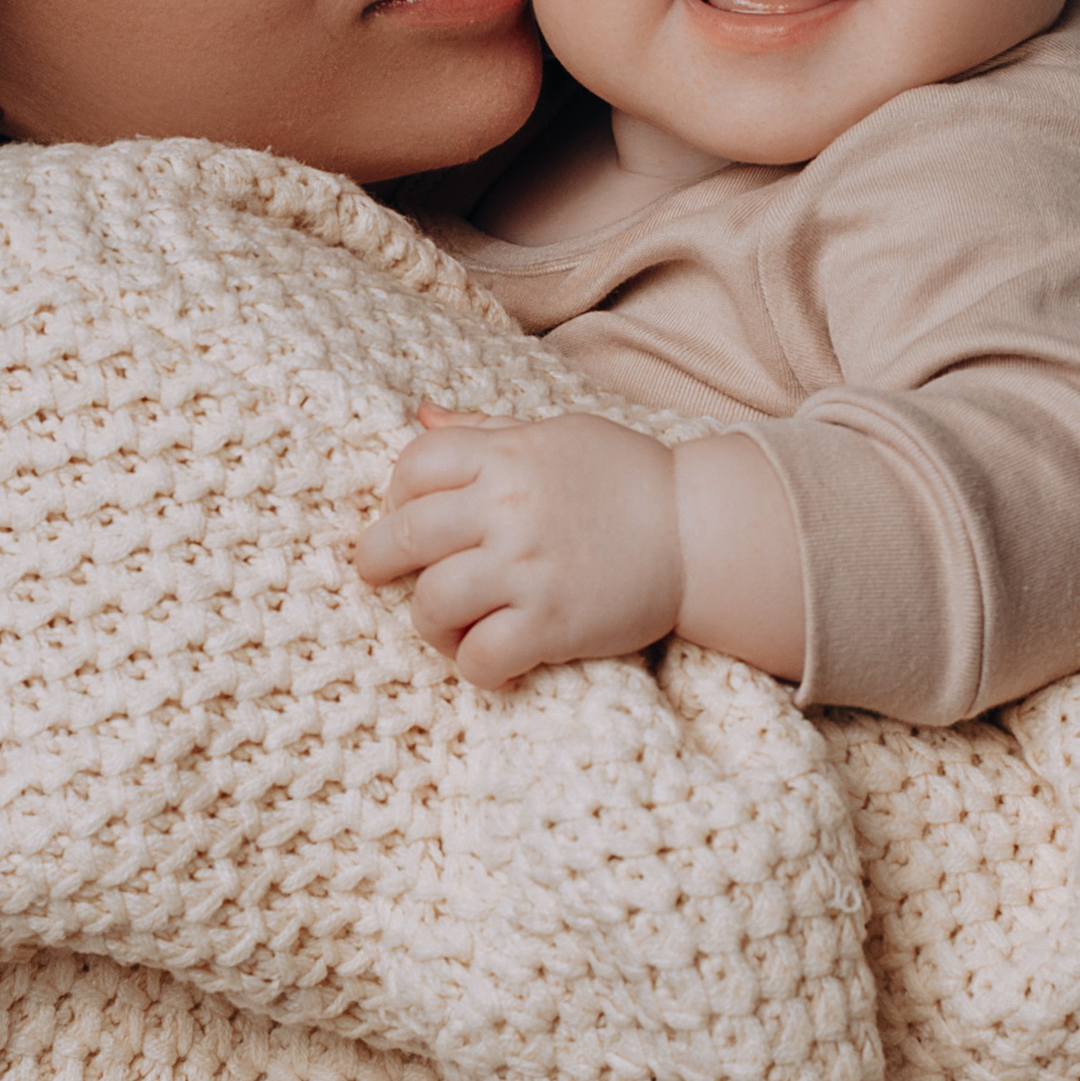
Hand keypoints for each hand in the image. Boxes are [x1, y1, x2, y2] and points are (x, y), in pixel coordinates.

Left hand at [352, 405, 684, 685]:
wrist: (701, 531)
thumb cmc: (629, 478)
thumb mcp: (556, 434)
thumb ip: (486, 430)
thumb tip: (421, 415)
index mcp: (506, 455)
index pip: (412, 465)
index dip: (396, 494)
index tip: (405, 514)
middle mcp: (507, 507)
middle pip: (402, 537)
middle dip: (378, 562)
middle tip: (381, 576)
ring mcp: (527, 568)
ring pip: (431, 604)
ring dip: (428, 622)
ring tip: (447, 626)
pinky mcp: (553, 623)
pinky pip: (481, 657)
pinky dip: (475, 666)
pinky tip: (490, 659)